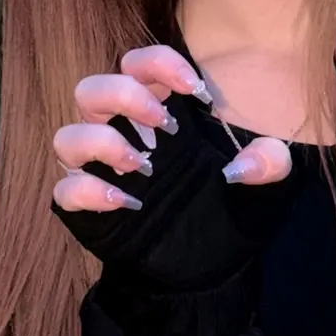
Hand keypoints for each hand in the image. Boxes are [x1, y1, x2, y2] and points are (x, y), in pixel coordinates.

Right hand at [51, 45, 296, 289]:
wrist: (211, 272)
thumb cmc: (232, 214)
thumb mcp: (267, 189)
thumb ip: (270, 166)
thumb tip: (248, 163)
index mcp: (161, 112)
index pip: (139, 64)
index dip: (159, 63)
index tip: (197, 90)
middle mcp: (124, 134)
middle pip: (92, 89)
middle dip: (123, 96)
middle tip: (168, 125)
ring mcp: (101, 172)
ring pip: (68, 137)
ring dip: (100, 143)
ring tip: (145, 167)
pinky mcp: (88, 209)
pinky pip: (65, 190)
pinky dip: (88, 191)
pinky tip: (127, 203)